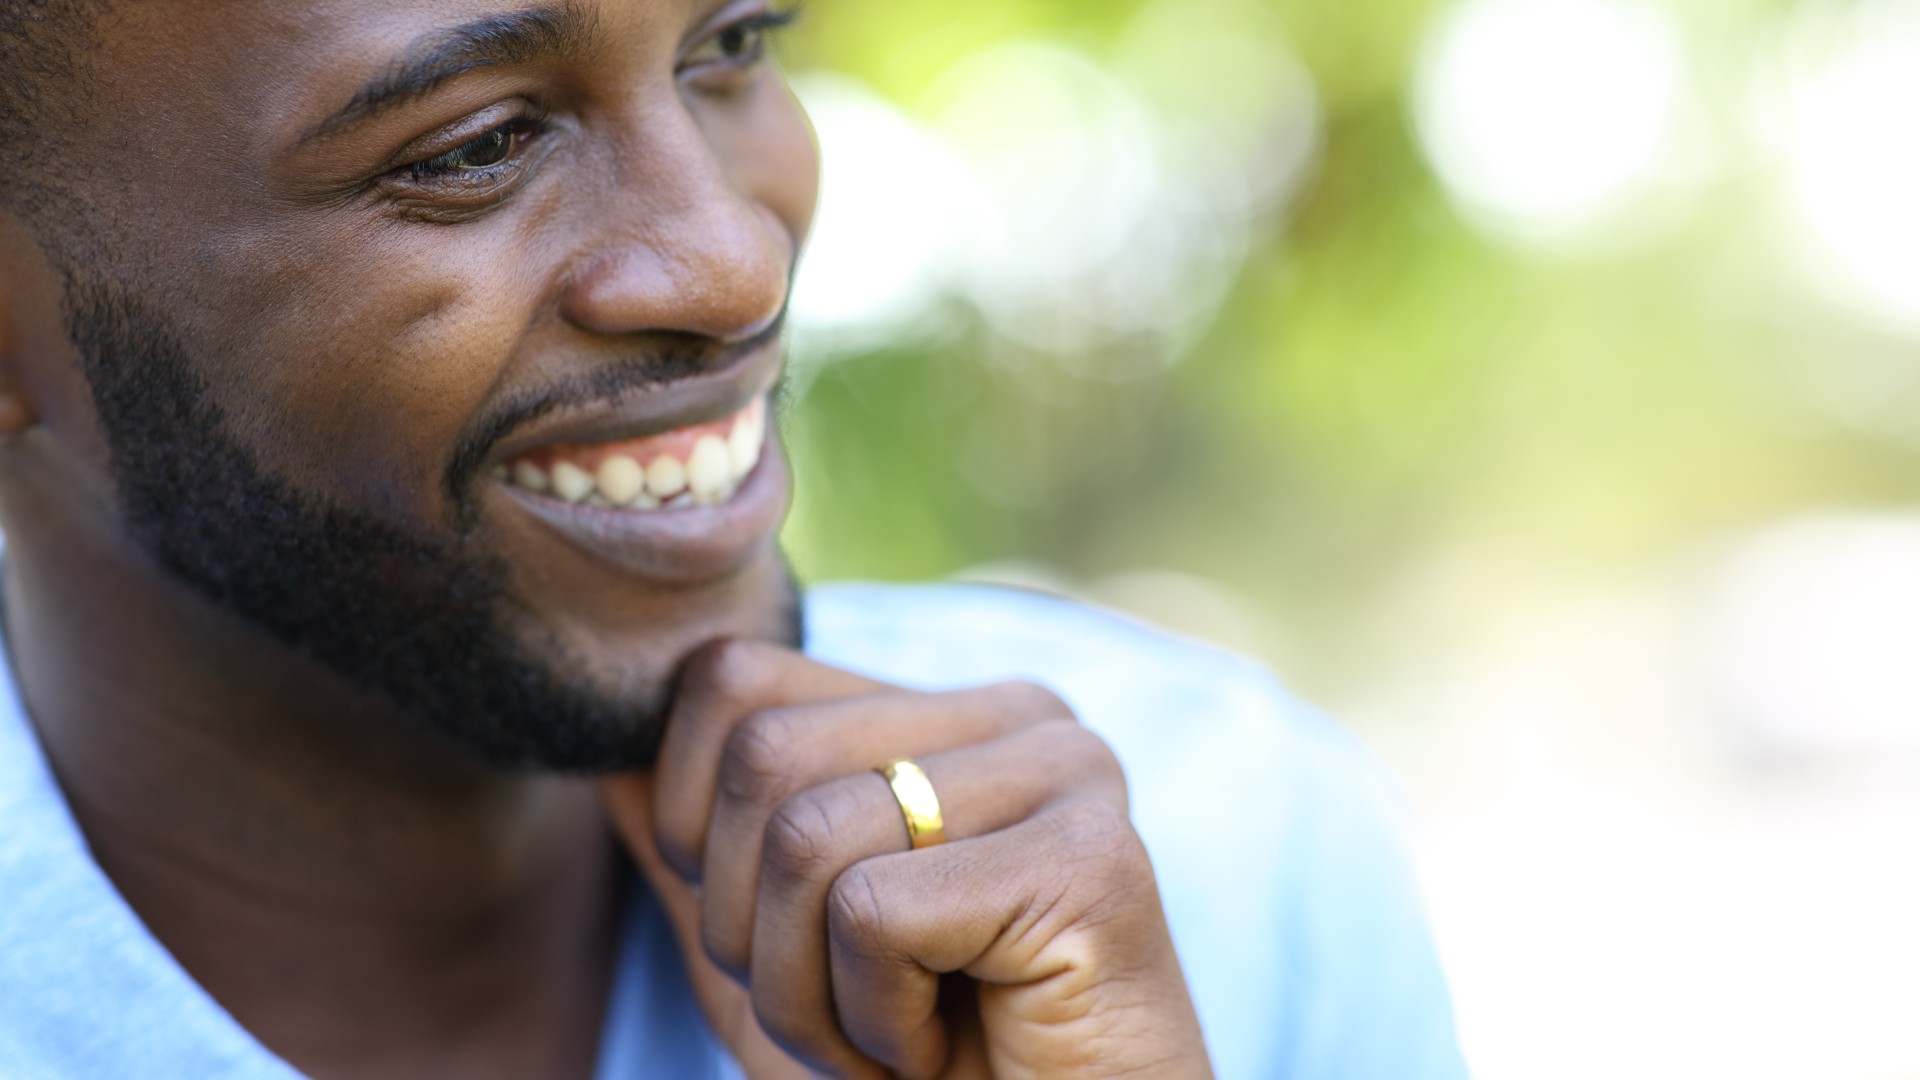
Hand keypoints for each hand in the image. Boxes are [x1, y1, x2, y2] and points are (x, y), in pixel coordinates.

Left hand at [598, 640, 1212, 1079]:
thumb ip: (696, 848)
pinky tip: (947, 1050)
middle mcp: (1017, 712)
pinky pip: (874, 912)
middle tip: (845, 1012)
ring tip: (897, 1037)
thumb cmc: (916, 1077)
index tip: (794, 943)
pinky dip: (877, 1020)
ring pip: (807, 837)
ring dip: (810, 992)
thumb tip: (599, 750)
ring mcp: (1067, 771)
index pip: (731, 681)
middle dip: (753, 930)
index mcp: (943, 710)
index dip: (696, 829)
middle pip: (758, 756)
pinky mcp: (1091, 859)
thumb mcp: (768, 957)